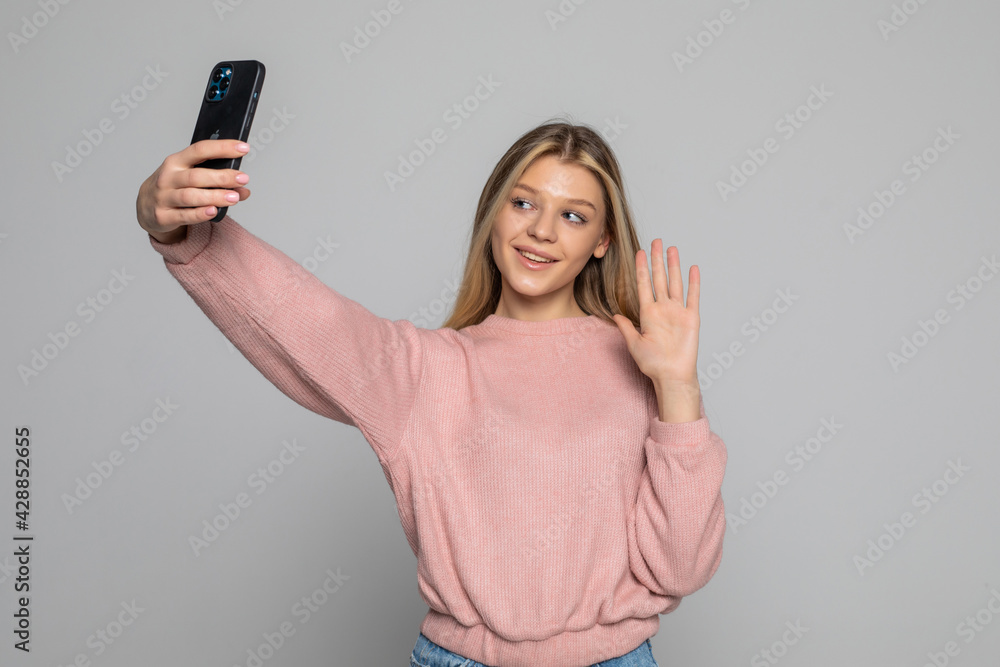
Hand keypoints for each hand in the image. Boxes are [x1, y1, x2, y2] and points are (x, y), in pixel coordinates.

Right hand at [136, 139, 251, 242]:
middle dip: (221, 177)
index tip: (243, 147)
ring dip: (214, 196)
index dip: (222, 148)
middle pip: (196, 176)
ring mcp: (163, 197)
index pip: (200, 150)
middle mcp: (168, 177)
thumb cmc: (174, 187)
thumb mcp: (191, 177)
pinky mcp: (163, 216)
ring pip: (190, 196)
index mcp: (176, 161)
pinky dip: (200, 214)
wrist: (146, 206)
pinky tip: (214, 211)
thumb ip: (216, 181)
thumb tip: (244, 190)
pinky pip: (184, 215)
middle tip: (242, 178)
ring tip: (234, 197)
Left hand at [612, 239, 699, 390]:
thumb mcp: (634, 344)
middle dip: (657, 260)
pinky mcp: (691, 317)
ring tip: (671, 249)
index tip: (639, 253)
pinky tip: (693, 268)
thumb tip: (615, 315)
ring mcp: (677, 312)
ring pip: (675, 282)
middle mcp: (663, 309)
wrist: (671, 375)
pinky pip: (693, 296)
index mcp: (648, 314)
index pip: (644, 285)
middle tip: (655, 241)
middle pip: (659, 278)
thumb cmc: (653, 364)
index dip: (642, 268)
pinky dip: (694, 282)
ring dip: (674, 266)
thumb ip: (626, 327)